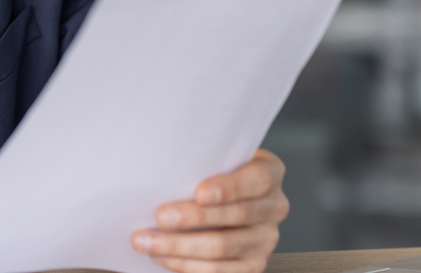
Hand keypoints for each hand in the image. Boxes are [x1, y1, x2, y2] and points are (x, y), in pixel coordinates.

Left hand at [131, 149, 288, 272]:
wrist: (223, 199)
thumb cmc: (213, 173)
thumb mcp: (216, 159)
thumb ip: (201, 163)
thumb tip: (161, 173)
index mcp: (270, 173)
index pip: (257, 179)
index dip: (229, 187)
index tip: (199, 192)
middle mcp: (274, 207)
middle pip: (236, 215)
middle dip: (193, 217)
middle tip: (160, 217)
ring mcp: (265, 240)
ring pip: (222, 247)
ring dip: (179, 245)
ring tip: (146, 240)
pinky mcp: (252, 266)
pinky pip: (218, 271)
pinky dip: (184, 263)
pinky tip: (161, 255)